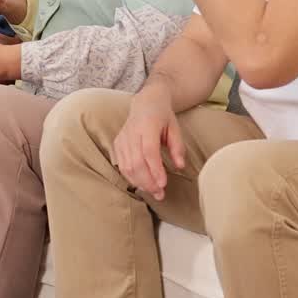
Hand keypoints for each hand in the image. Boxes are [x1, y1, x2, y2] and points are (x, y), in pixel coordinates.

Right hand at [112, 85, 186, 200]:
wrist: (145, 103)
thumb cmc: (162, 117)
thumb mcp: (175, 128)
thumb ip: (178, 147)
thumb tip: (180, 166)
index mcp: (147, 126)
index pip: (149, 151)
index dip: (155, 169)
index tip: (163, 184)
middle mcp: (131, 132)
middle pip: (136, 162)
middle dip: (148, 181)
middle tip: (160, 194)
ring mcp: (122, 139)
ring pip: (127, 166)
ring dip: (140, 182)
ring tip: (153, 192)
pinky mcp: (117, 144)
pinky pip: (121, 165)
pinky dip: (131, 177)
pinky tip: (142, 184)